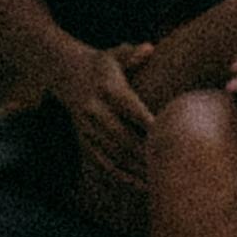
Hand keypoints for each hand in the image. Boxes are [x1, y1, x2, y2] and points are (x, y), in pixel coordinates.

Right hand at [52, 48, 159, 200]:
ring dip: (137, 171)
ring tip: (160, 182)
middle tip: (170, 166)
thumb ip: (131, 54)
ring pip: (113, 155)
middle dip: (146, 154)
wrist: (65, 74)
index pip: (130, 107)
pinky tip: (142, 188)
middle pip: (122, 137)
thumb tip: (148, 48)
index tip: (168, 135)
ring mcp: (88, 129)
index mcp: (106, 88)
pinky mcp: (84, 142)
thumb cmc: (102, 64)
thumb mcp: (114, 54)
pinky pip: (103, 165)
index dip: (148, 123)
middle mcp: (95, 110)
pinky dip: (123, 178)